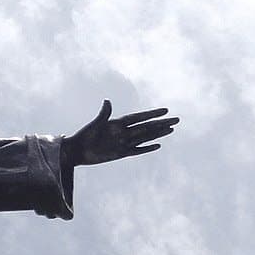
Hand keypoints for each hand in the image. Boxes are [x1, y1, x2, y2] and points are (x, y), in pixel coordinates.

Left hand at [61, 100, 177, 166]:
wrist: (77, 151)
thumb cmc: (84, 136)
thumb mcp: (95, 125)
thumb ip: (103, 114)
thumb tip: (107, 101)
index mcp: (118, 123)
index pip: (139, 117)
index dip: (152, 114)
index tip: (165, 110)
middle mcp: (124, 132)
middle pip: (147, 127)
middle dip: (162, 123)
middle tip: (177, 120)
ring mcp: (124, 143)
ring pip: (146, 137)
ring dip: (158, 133)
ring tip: (172, 129)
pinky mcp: (122, 153)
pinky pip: (138, 150)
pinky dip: (148, 148)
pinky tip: (158, 145)